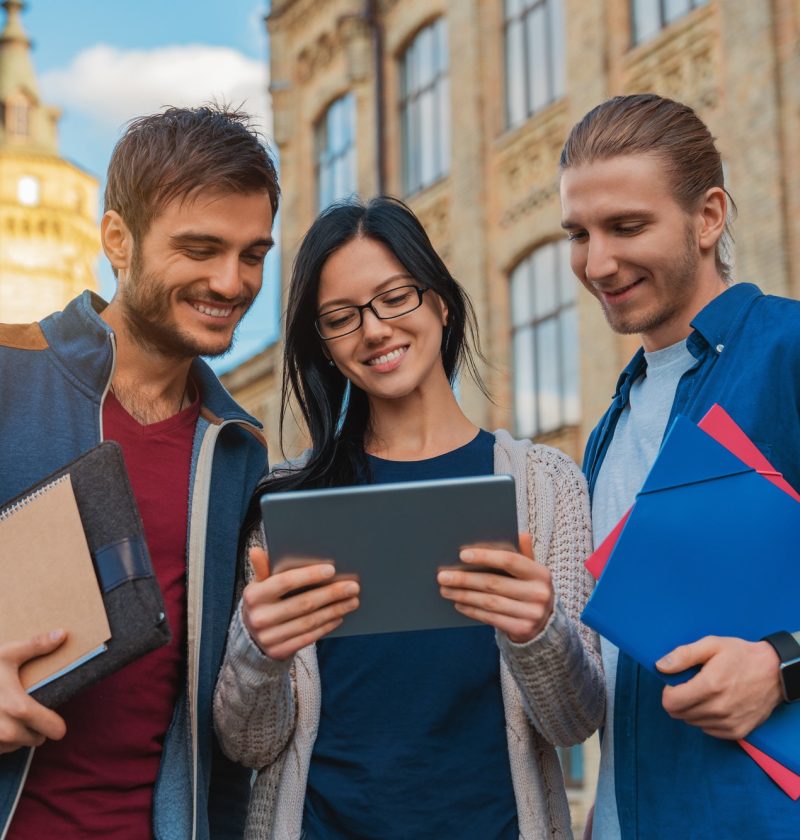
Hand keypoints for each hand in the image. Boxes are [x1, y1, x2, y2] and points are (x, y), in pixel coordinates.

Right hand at [0, 631, 67, 753]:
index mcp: (15, 706)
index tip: (60, 728)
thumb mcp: (5, 654)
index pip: (45, 726)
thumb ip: (35, 646)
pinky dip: (0, 743)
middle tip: (37, 724)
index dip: (54, 727)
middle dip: (36, 733)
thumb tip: (62, 634)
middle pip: (30, 739)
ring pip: (11, 746)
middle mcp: (2, 728)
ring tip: (18, 725)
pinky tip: (0, 730)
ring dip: (17, 739)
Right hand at [242, 547, 359, 660]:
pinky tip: (339, 616)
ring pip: (309, 622)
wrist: (251, 637)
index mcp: (253, 595)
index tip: (332, 570)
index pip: (285, 582)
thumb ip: (262, 568)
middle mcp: (259, 618)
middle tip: (353, 586)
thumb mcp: (259, 585)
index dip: (308, 575)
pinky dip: (326, 626)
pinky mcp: (278, 652)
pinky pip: (308, 637)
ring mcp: (268, 637)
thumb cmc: (263, 601)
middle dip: (331, 594)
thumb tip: (256, 550)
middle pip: (303, 603)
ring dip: (334, 610)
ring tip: (352, 601)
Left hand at [436, 533, 553, 643]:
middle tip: (443, 576)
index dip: (485, 557)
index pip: (510, 560)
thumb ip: (525, 553)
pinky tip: (459, 603)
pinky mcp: (522, 629)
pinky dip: (472, 610)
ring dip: (464, 595)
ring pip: (489, 602)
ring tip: (446, 590)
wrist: (546, 624)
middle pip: (494, 583)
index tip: (462, 554)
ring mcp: (532, 614)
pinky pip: (490, 618)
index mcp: (540, 573)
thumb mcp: (532, 572)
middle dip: (465, 579)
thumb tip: (521, 533)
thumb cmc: (531, 590)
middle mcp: (539, 593)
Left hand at [657, 636, 782, 739]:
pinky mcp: (738, 732)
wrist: (775, 672)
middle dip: (680, 699)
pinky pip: (708, 730)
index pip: (670, 703)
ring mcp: (729, 723)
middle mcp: (719, 709)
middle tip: (693, 685)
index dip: (669, 691)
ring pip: (692, 722)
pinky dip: (707, 718)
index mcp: (710, 686)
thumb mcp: (711, 645)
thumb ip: (683, 655)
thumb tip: (660, 666)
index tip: (678, 682)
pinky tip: (717, 703)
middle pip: (679, 714)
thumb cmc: (741, 655)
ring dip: (693, 709)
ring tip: (708, 692)